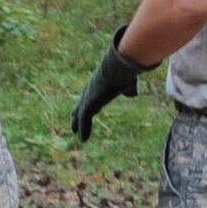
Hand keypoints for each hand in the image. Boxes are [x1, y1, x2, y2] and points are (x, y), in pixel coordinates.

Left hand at [70, 27, 151, 141]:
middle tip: (74, 124)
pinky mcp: (88, 104)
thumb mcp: (129, 81)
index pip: (91, 96)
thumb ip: (129, 89)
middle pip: (81, 104)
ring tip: (76, 133)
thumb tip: (132, 94)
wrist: (118, 67)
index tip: (86, 110)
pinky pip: (84, 120)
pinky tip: (82, 139)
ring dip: (78, 124)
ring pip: (81, 113)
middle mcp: (90, 90)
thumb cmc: (124, 72)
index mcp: (98, 84)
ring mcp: (87, 97)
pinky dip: (83, 129)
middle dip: (78, 114)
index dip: (89, 104)